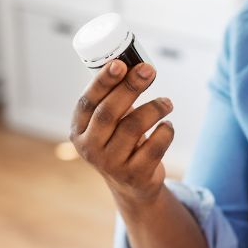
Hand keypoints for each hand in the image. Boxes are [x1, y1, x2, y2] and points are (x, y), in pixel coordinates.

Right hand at [70, 60, 173, 201]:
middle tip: (148, 71)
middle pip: (109, 112)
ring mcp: (111, 164)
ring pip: (133, 128)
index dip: (103, 81)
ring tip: (167, 103)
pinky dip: (166, 132)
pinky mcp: (134, 175)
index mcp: (79, 129)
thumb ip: (115, 97)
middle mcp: (90, 148)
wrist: (132, 184)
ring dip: (154, 108)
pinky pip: (154, 148)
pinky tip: (168, 125)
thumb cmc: (121, 141)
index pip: (87, 101)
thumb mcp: (110, 122)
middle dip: (130, 87)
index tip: (120, 63)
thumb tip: (137, 65)